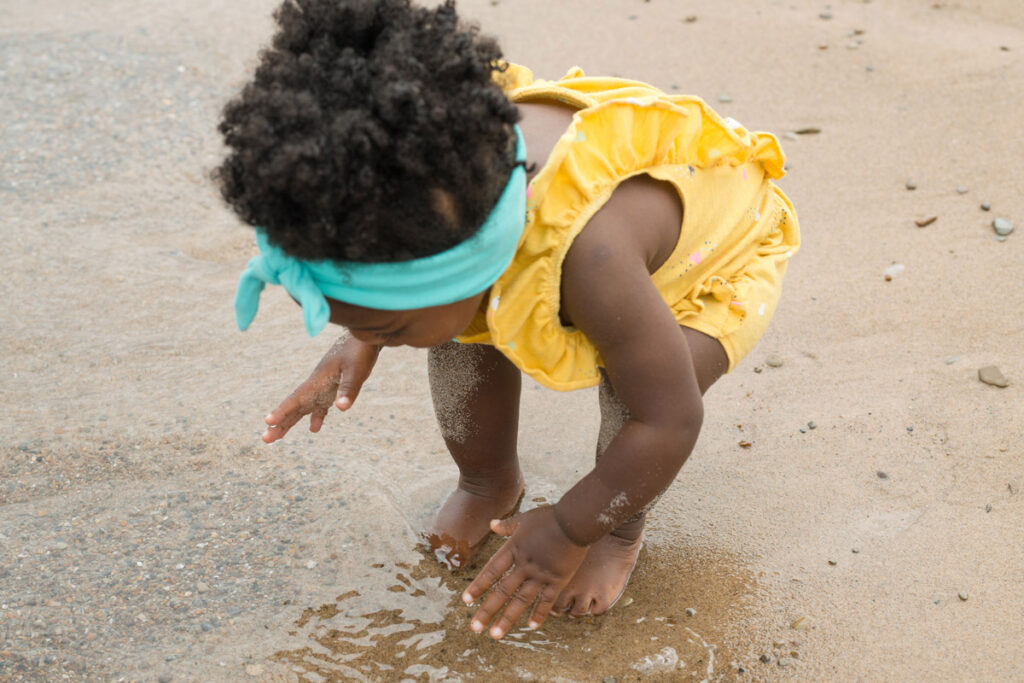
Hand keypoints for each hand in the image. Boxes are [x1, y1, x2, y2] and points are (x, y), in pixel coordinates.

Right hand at [261, 335, 379, 442]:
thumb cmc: (359, 351)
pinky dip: (316, 417)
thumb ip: (349, 389)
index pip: (296, 398)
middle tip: (264, 439)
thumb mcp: (357, 371)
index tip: (267, 421)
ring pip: (303, 408)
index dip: (282, 410)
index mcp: (318, 380)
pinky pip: (320, 406)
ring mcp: (322, 387)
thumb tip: (341, 408)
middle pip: (294, 407)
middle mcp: (315, 385)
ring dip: (290, 422)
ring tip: (277, 436)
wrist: (364, 336)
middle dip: (280, 423)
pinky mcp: (332, 388)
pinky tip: (314, 429)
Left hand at [462, 506, 588, 638]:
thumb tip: (492, 524)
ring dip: (507, 619)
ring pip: (521, 601)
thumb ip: (507, 525)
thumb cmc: (550, 517)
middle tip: (475, 628)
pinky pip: (546, 601)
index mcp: (514, 548)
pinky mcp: (558, 580)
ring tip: (495, 635)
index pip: (491, 571)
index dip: (478, 586)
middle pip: (502, 591)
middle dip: (487, 610)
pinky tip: (531, 626)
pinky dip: (539, 614)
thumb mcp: (525, 518)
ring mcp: (541, 574)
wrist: (576, 521)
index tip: (466, 601)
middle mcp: (524, 564)